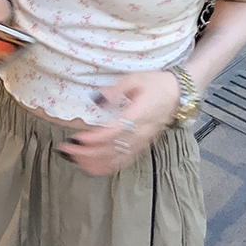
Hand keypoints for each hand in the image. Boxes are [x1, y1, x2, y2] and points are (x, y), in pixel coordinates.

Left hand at [56, 70, 181, 176]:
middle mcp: (140, 133)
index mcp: (138, 115)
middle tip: (66, 149)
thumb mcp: (135, 79)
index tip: (77, 138)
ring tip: (73, 158)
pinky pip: (123, 162)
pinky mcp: (142, 147)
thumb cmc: (156, 83)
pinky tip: (91, 166)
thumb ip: (115, 90)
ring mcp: (141, 142)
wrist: (179, 94)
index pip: (113, 132)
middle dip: (86, 153)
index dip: (94, 138)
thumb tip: (97, 99)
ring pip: (116, 160)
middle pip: (112, 150)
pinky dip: (106, 167)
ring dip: (93, 162)